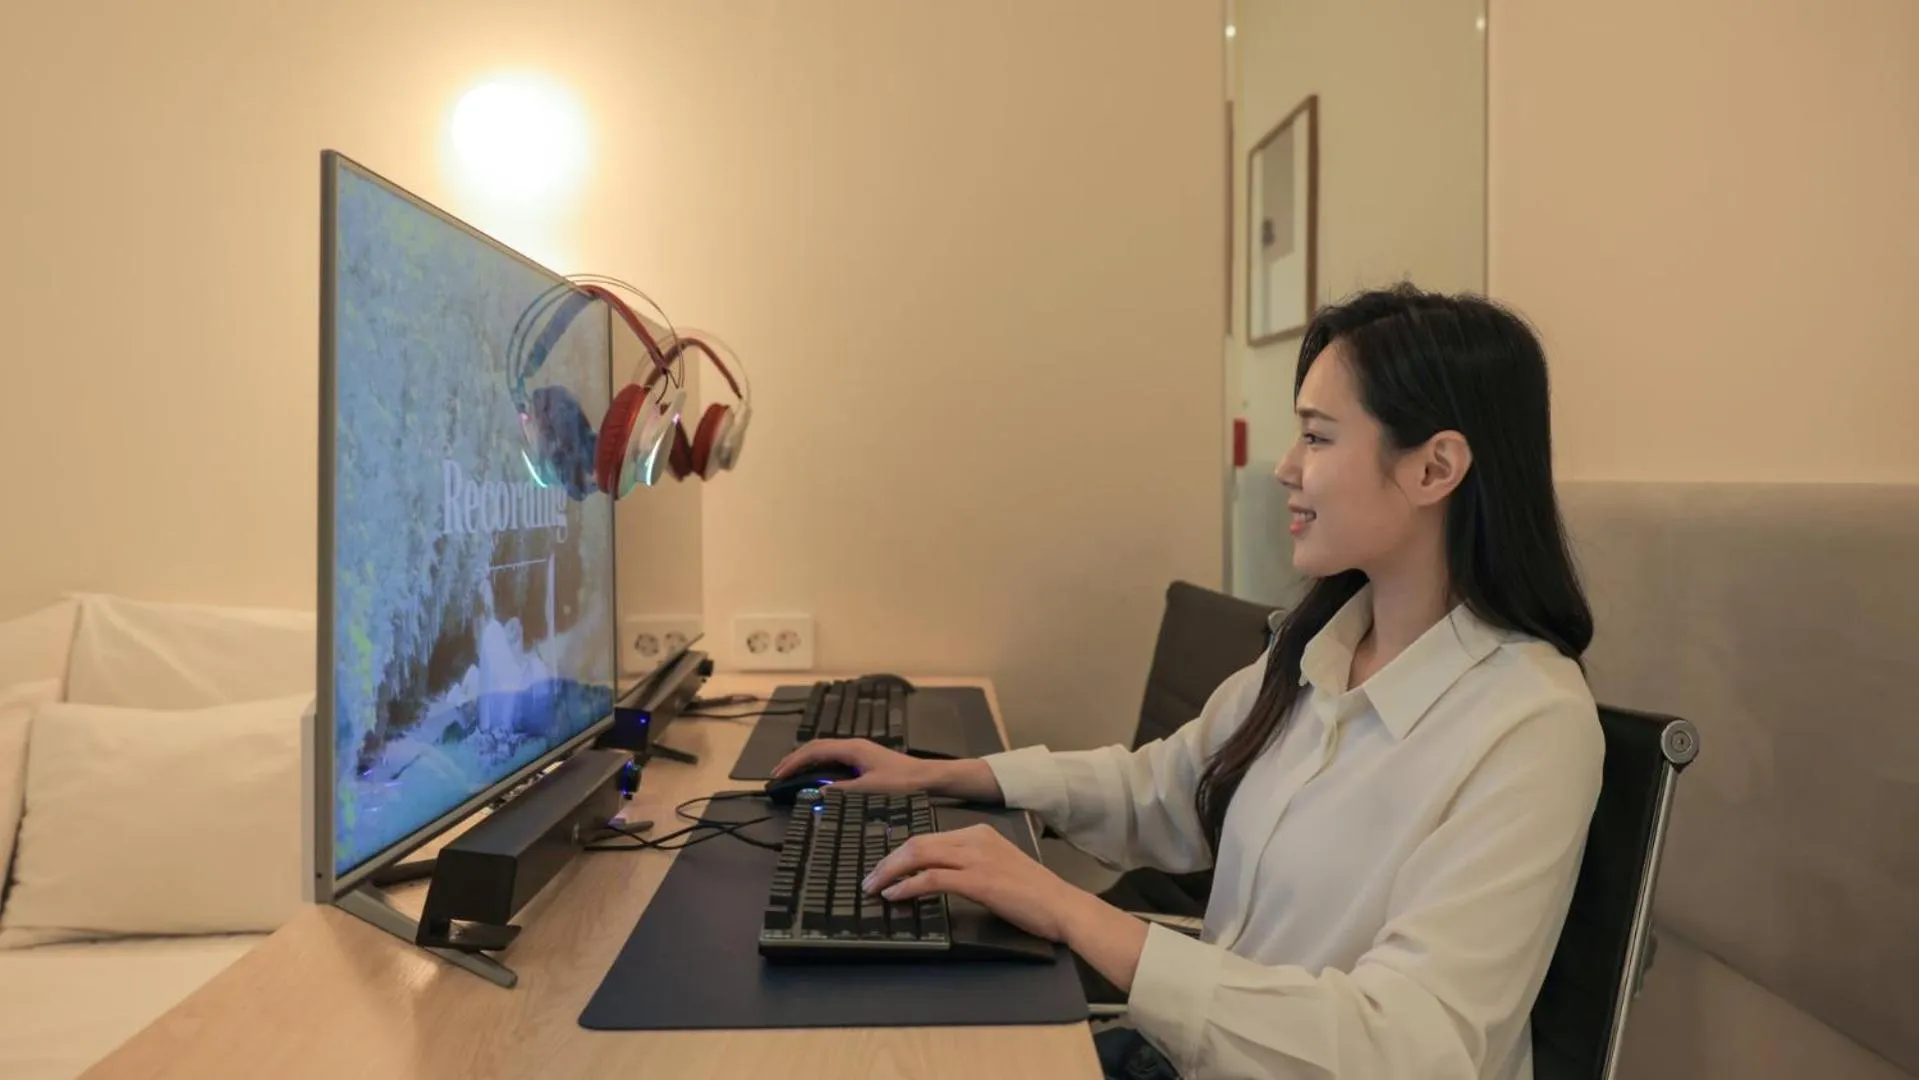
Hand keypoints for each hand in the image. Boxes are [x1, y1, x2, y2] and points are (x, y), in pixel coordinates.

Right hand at [770, 738, 936, 794]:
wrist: (927, 777)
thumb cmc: (902, 782)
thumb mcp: (870, 789)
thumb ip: (842, 789)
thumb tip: (817, 790)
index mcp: (852, 748)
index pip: (815, 751)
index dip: (794, 762)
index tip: (778, 775)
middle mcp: (853, 745)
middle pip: (816, 747)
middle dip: (794, 759)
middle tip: (776, 775)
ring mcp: (858, 750)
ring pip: (823, 750)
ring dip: (804, 760)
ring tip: (788, 773)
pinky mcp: (862, 757)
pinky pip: (832, 756)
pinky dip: (817, 763)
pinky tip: (813, 774)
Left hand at [862, 823, 1085, 942]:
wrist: (1061, 906)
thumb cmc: (1034, 894)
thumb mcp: (999, 868)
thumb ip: (971, 865)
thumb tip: (938, 876)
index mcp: (979, 832)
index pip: (928, 836)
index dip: (901, 852)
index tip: (884, 867)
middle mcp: (975, 839)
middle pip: (917, 842)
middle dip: (888, 861)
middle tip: (869, 878)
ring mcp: (976, 858)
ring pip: (919, 855)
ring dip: (890, 872)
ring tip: (873, 887)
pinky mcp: (977, 881)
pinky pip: (931, 879)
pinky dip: (907, 887)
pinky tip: (894, 896)